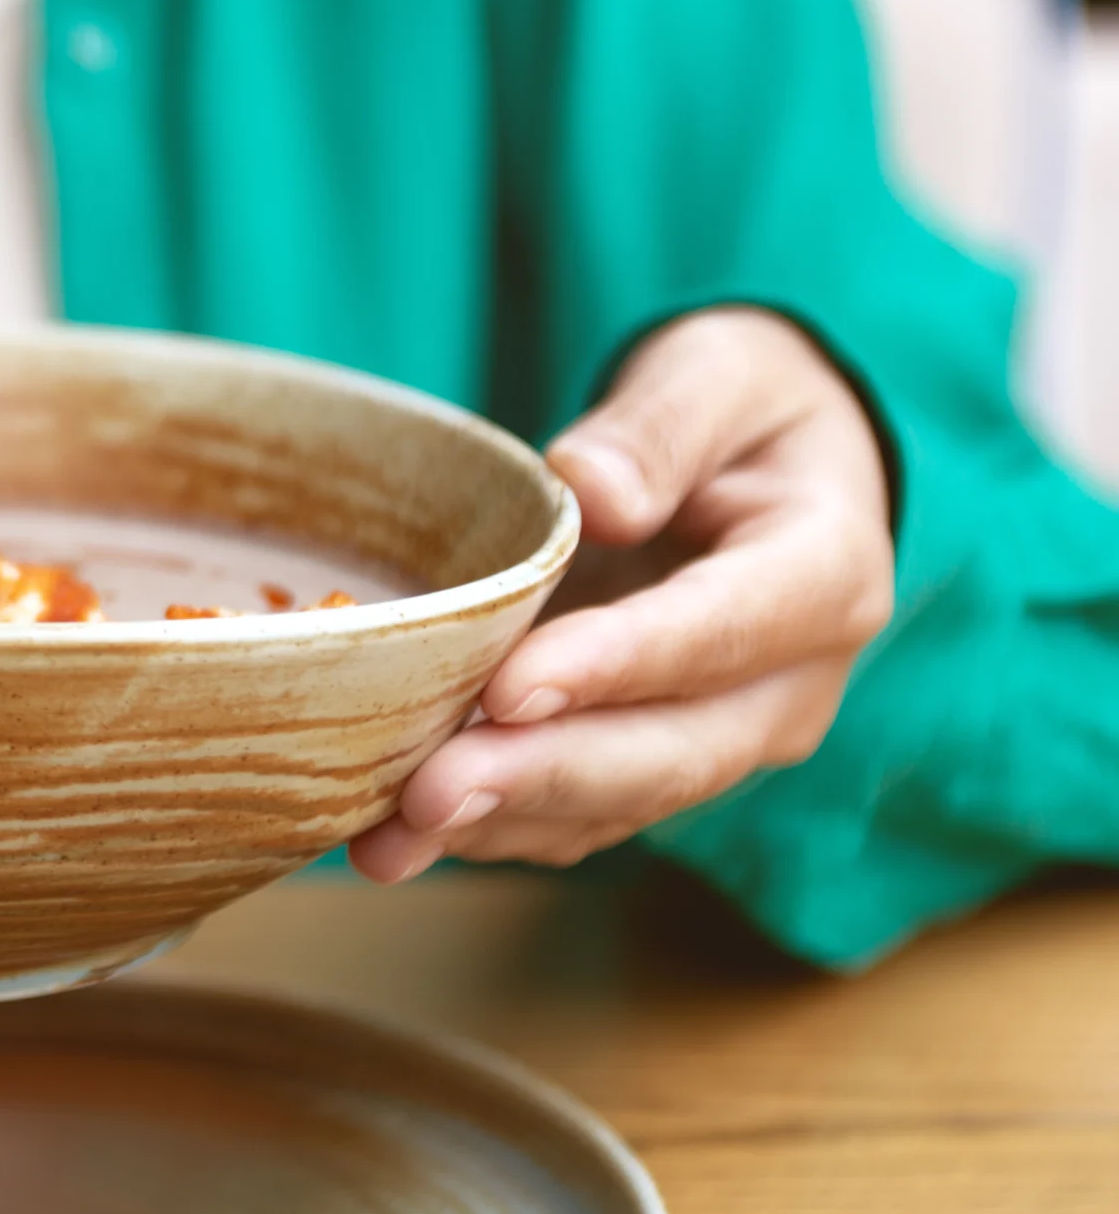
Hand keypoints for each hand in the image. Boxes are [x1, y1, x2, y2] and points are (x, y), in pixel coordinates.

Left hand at [351, 308, 894, 881]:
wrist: (761, 472)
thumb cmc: (740, 409)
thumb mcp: (716, 374)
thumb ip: (662, 426)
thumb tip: (597, 494)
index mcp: (825, 574)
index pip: (720, 632)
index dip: (616, 665)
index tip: (511, 687)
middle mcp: (788, 685)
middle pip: (670, 752)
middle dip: (541, 777)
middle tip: (428, 793)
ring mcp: (723, 741)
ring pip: (615, 803)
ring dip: (498, 824)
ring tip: (388, 838)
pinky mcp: (653, 768)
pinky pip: (574, 816)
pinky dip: (485, 831)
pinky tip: (391, 839)